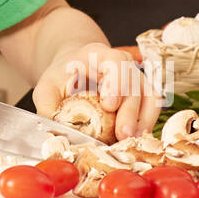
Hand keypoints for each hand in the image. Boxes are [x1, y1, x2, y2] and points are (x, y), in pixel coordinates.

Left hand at [33, 42, 161, 141]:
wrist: (74, 74)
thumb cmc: (62, 80)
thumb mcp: (46, 87)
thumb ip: (47, 106)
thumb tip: (54, 132)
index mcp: (99, 55)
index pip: (116, 62)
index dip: (116, 83)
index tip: (108, 105)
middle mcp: (124, 65)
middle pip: (134, 85)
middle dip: (130, 112)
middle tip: (122, 134)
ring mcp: (136, 80)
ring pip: (149, 98)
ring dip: (142, 122)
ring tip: (130, 143)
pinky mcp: (142, 97)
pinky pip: (152, 110)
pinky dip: (146, 126)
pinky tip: (136, 142)